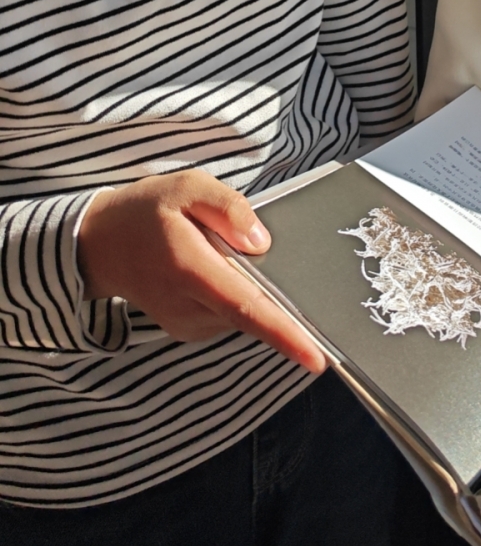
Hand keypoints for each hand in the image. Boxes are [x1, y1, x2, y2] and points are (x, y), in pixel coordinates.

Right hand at [77, 170, 325, 372]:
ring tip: (214, 250)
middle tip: (246, 248)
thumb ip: (228, 208)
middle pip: (252, 310)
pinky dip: (234, 292)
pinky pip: (228, 313)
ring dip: (247, 285)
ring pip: (242, 311)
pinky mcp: (189, 329)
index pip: (246, 308)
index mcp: (190, 270)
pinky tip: (214, 266)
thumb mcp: (187, 187)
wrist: (100, 244)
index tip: (316, 357)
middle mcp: (189, 307)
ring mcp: (187, 324)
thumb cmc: (145, 211)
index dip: (284, 334)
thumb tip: (261, 243)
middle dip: (273, 290)